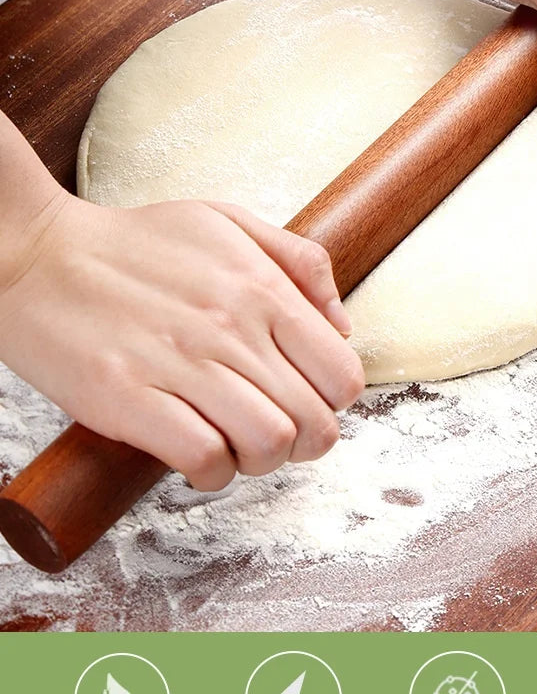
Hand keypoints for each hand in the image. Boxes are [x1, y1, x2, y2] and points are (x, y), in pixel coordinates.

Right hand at [0, 193, 363, 489]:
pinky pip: (205, 460)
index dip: (331, 402)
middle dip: (301, 443)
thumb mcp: (227, 222)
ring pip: (268, 446)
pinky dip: (211, 472)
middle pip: (314, 424)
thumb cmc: (135, 244)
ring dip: (257, 460)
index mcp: (260, 287)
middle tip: (269, 430)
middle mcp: (230, 326)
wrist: (36, 255)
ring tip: (231, 441)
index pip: (342, 375)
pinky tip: (195, 453)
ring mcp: (179, 363)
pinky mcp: (127, 398)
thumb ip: (298, 262)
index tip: (303, 399)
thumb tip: (343, 326)